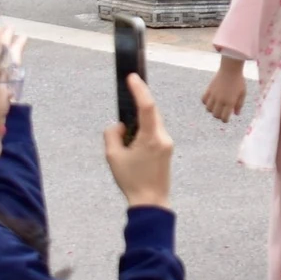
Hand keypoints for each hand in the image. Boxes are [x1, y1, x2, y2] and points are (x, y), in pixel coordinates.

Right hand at [105, 74, 172, 209]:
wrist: (151, 201)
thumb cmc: (132, 181)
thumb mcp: (113, 157)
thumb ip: (112, 135)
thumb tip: (118, 126)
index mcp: (150, 137)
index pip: (146, 106)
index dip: (139, 89)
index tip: (132, 77)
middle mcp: (163, 137)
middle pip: (152, 112)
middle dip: (139, 102)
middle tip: (128, 92)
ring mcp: (167, 143)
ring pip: (154, 122)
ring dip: (141, 119)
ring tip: (126, 130)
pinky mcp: (167, 149)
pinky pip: (156, 131)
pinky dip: (145, 129)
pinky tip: (134, 140)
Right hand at [200, 57, 247, 123]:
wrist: (230, 69)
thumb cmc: (239, 81)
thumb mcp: (242, 93)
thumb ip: (239, 104)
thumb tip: (236, 114)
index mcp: (230, 102)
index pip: (224, 118)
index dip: (225, 120)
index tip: (226, 118)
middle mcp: (221, 100)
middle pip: (215, 115)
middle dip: (219, 115)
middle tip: (222, 112)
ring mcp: (213, 95)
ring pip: (208, 109)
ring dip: (212, 109)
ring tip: (216, 106)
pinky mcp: (208, 89)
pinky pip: (203, 100)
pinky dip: (206, 102)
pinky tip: (211, 100)